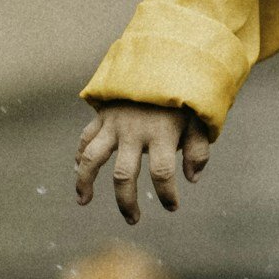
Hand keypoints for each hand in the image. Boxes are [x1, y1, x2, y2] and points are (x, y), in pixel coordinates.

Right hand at [74, 103, 211, 223]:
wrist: (162, 59)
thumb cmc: (184, 97)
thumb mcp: (199, 120)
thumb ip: (198, 150)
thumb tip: (192, 179)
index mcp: (161, 133)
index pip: (162, 173)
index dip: (166, 195)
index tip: (172, 207)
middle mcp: (134, 130)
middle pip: (123, 175)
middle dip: (127, 202)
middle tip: (133, 220)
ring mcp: (114, 123)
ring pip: (92, 158)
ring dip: (85, 182)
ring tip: (83, 201)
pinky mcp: (102, 115)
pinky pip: (86, 138)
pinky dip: (79, 155)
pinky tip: (79, 172)